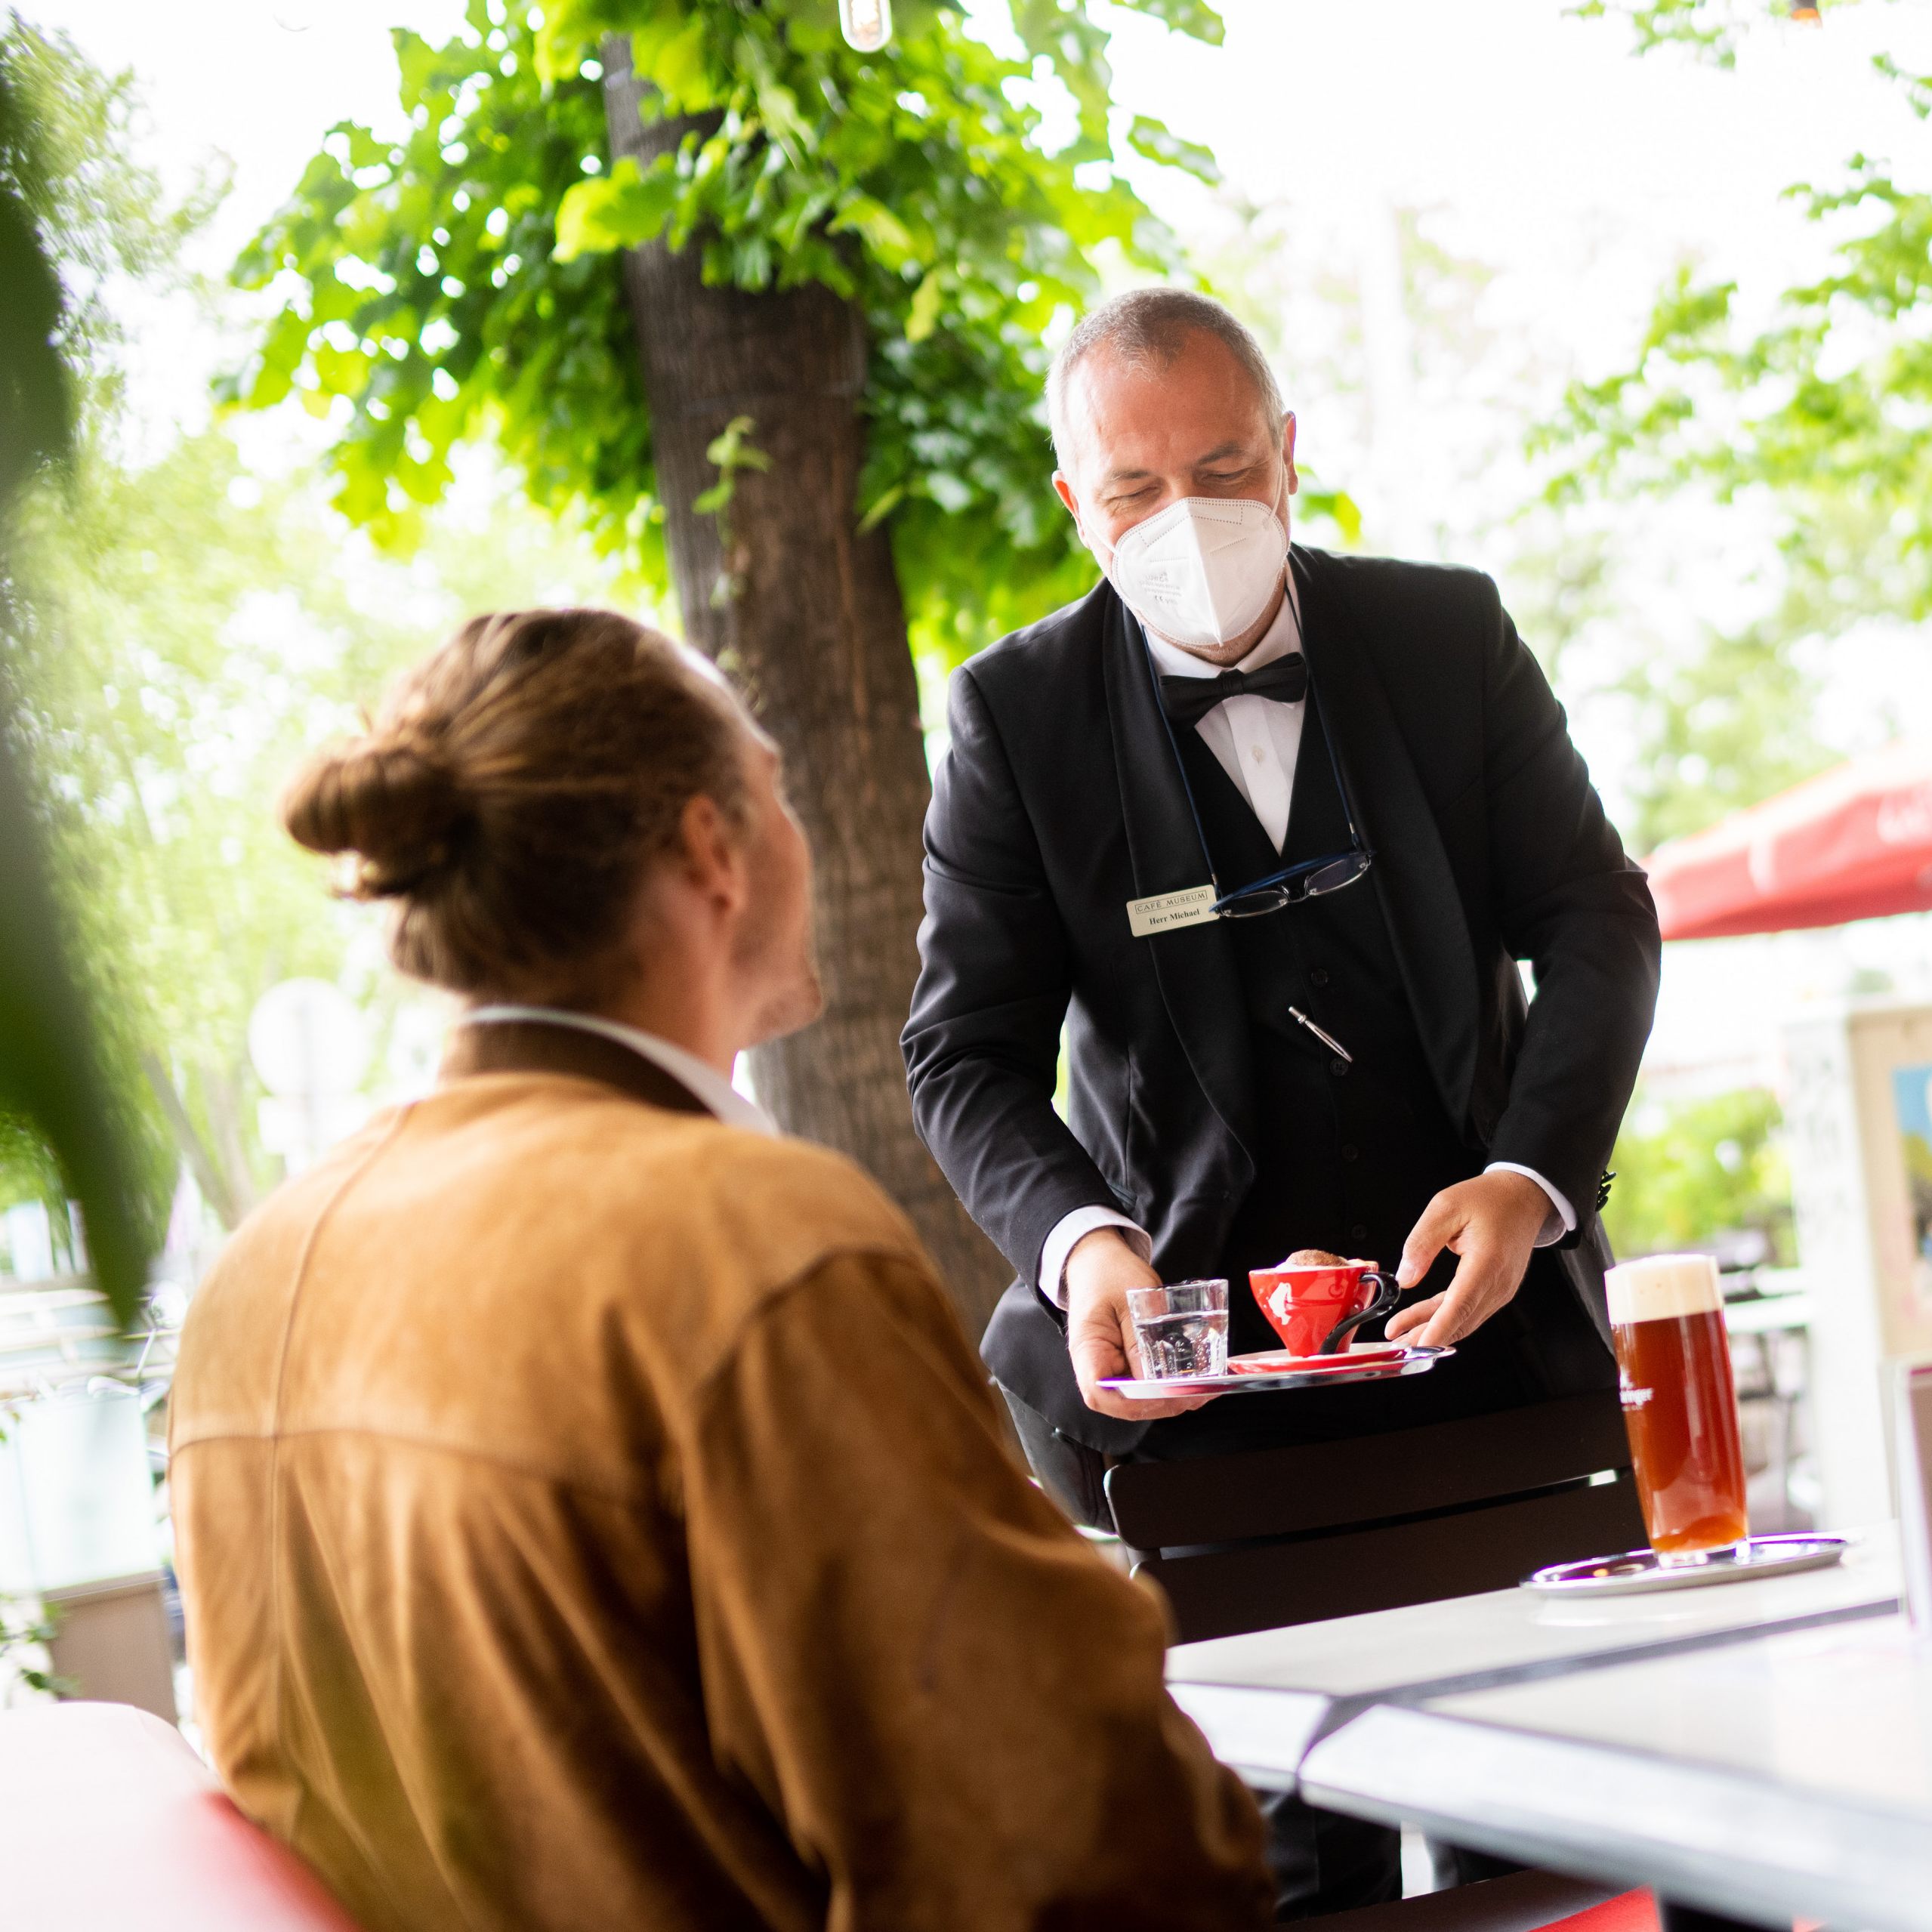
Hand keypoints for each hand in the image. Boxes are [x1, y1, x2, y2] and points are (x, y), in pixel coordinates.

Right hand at [1064, 1229, 1217, 1421]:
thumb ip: (1140, 1341)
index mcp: (1087, 1347)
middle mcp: (1094, 1364)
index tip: (1166, 1395)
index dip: (1132, 1402)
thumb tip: (1155, 1380)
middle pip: (1120, 1403)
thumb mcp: (1131, 1299)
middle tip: (1196, 1394)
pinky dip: (1164, 1389)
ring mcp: (1108, 1366)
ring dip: (1165, 1400)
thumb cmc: (1110, 1273)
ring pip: (1133, 1399)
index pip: (1099, 1391)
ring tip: (1200, 1391)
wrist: (1098, 1259)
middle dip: (1159, 1404)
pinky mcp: (1122, 1363)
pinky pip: (1141, 1384)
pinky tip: (1189, 1384)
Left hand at [1385, 1170, 1550, 1348]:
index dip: (1438, 1329)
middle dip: (1426, 1336)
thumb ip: (1422, 1243)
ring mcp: (1501, 1290)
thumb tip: (1406, 1277)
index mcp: (1487, 1262)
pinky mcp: (1497, 1290)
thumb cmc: (1488, 1199)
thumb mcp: (1445, 1207)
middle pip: (1460, 1320)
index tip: (1419, 1346)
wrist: (1522, 1197)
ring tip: (1401, 1334)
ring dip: (1433, 1329)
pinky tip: (1423, 1321)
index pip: (1460, 1305)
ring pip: (1464, 1319)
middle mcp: (1498, 1283)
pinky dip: (1445, 1317)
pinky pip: (1468, 1309)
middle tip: (1395, 1343)